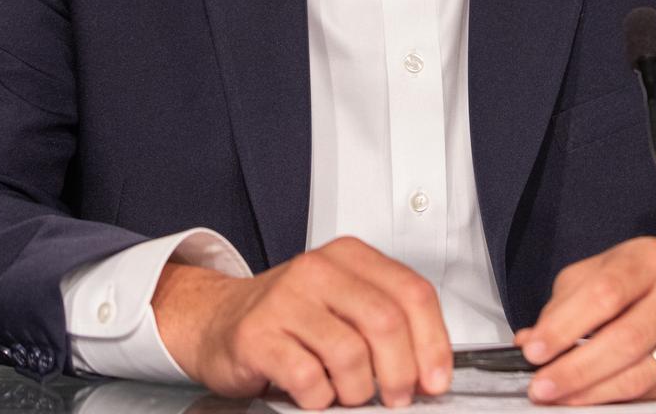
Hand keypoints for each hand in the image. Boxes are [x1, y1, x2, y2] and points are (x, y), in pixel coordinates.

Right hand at [151, 235, 451, 408]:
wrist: (219, 319)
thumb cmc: (291, 317)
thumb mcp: (343, 302)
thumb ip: (385, 322)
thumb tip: (429, 368)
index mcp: (350, 256)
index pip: (412, 292)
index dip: (433, 342)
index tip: (436, 379)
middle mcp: (318, 269)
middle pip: (386, 322)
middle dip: (400, 373)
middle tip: (396, 398)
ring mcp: (286, 299)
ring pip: (350, 354)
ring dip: (358, 391)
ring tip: (348, 394)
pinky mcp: (258, 334)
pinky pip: (308, 378)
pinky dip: (319, 398)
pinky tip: (314, 393)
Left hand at [513, 237, 655, 404]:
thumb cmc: (641, 278)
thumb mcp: (601, 270)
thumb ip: (565, 302)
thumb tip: (531, 339)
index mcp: (649, 260)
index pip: (605, 293)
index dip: (566, 325)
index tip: (535, 349)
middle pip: (624, 339)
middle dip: (575, 368)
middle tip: (541, 385)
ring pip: (639, 375)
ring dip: (591, 392)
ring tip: (558, 396)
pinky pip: (651, 395)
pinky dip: (615, 401)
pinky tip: (591, 400)